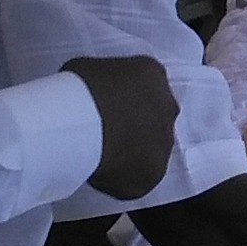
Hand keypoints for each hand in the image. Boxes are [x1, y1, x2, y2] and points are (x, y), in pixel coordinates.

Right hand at [65, 52, 177, 198]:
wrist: (80, 125)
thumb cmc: (78, 89)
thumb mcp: (89, 69)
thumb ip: (103, 81)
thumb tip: (96, 94)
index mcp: (154, 76)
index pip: (145, 86)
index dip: (124, 98)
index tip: (106, 106)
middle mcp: (168, 108)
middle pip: (153, 117)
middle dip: (134, 124)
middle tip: (105, 131)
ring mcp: (164, 142)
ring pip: (150, 148)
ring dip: (132, 151)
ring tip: (100, 154)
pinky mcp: (154, 173)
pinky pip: (139, 176)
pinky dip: (123, 177)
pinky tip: (101, 172)